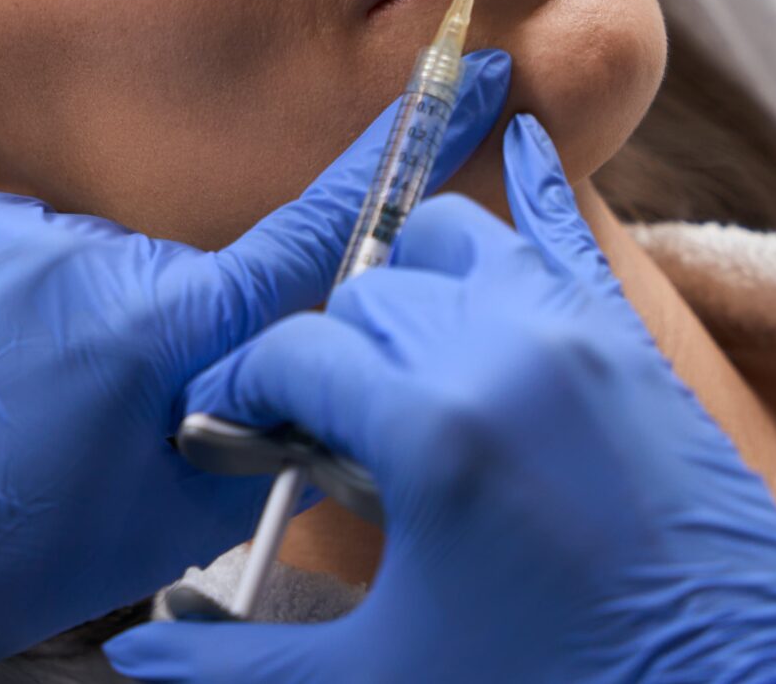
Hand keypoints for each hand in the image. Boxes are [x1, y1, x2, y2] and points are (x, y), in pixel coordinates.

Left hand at [0, 52, 515, 671]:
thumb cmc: (0, 550)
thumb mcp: (165, 518)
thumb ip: (248, 423)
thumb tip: (285, 366)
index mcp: (157, 318)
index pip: (307, 226)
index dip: (398, 152)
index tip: (464, 77)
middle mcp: (77, 247)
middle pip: (161, 276)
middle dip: (146, 336)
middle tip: (83, 427)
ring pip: (67, 268)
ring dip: (54, 325)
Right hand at [106, 115, 775, 683]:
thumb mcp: (385, 682)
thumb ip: (240, 660)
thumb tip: (137, 657)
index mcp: (435, 428)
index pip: (296, 354)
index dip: (246, 390)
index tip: (230, 432)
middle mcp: (510, 354)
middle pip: (367, 296)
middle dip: (323, 348)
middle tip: (309, 422)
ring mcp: (586, 343)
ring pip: (458, 242)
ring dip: (408, 280)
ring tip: (390, 355)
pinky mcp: (638, 358)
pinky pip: (571, 238)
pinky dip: (536, 189)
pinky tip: (519, 145)